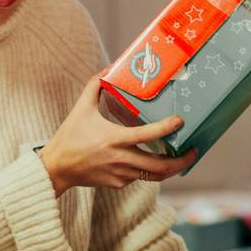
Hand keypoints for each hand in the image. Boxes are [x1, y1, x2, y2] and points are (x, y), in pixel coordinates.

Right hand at [38, 74, 196, 196]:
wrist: (56, 168)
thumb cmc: (69, 136)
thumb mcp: (81, 107)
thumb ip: (96, 85)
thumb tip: (111, 67)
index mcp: (114, 139)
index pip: (148, 134)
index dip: (167, 128)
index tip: (180, 121)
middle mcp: (121, 159)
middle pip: (161, 166)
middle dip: (182, 161)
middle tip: (194, 150)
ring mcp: (121, 174)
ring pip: (154, 175)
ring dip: (171, 168)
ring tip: (182, 158)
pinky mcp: (119, 184)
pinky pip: (140, 177)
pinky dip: (148, 169)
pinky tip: (151, 159)